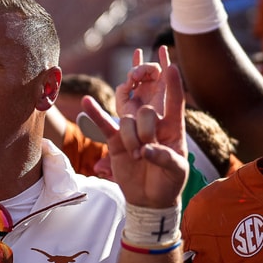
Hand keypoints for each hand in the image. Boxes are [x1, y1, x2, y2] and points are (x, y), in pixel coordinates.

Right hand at [82, 56, 187, 208]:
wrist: (149, 198)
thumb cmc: (169, 182)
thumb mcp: (177, 171)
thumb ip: (165, 158)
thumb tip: (147, 149)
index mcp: (173, 128)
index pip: (174, 101)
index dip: (173, 84)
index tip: (171, 65)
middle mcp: (152, 124)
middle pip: (147, 112)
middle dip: (146, 131)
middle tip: (146, 152)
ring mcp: (132, 130)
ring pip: (127, 121)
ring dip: (130, 140)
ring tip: (137, 157)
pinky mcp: (115, 140)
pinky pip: (104, 124)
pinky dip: (95, 114)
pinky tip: (86, 102)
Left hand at [116, 47, 169, 117]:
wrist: (142, 134)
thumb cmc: (131, 122)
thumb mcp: (121, 105)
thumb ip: (121, 90)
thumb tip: (129, 82)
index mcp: (139, 91)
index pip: (138, 73)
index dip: (137, 62)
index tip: (138, 52)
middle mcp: (150, 88)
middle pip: (144, 69)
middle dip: (136, 68)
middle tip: (132, 79)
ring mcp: (158, 88)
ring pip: (153, 69)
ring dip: (144, 67)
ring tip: (137, 76)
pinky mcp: (166, 90)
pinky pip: (168, 73)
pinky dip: (165, 59)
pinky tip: (162, 49)